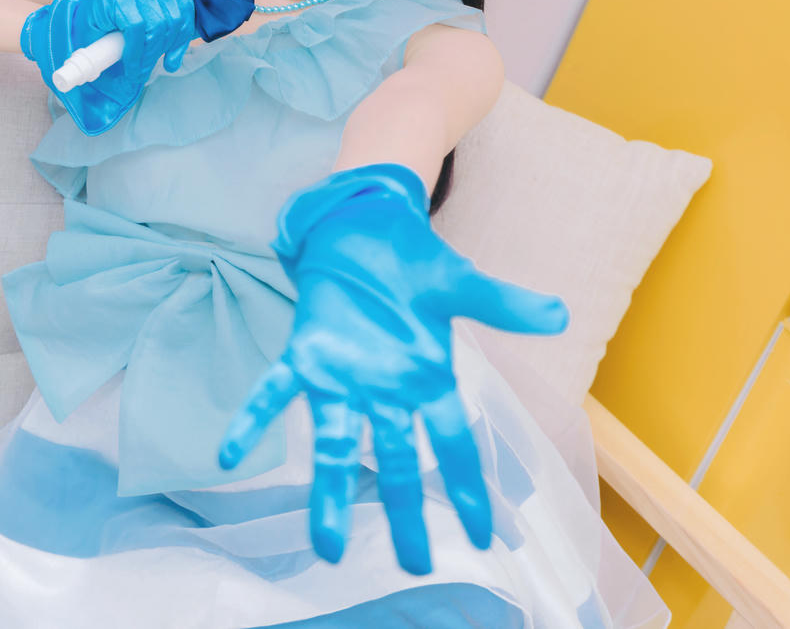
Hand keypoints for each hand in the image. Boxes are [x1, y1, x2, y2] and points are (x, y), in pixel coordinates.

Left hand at [20, 0, 196, 135]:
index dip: (135, 54)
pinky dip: (178, 46)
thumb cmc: (107, 7)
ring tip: (149, 65)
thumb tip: (83, 71)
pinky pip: (185, 25)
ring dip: (161, 52)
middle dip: (147, 59)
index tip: (132, 74)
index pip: (135, 25)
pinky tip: (169, 60)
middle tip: (139, 76)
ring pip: (171, 28)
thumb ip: (91, 40)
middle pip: (155, 29)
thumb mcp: (92, 19)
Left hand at [217, 162, 568, 575]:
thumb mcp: (460, 282)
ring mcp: (342, 375)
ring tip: (327, 546)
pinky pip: (273, 390)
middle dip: (405, 512)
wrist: (365, 225)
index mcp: (427, 378)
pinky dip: (252, 419)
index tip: (482, 537)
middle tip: (413, 564)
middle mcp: (384, 389)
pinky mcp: (305, 351)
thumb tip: (559, 315)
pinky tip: (229, 452)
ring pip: (335, 443)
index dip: (469, 488)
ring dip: (330, 492)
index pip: (454, 442)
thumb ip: (502, 304)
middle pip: (397, 460)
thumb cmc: (414, 263)